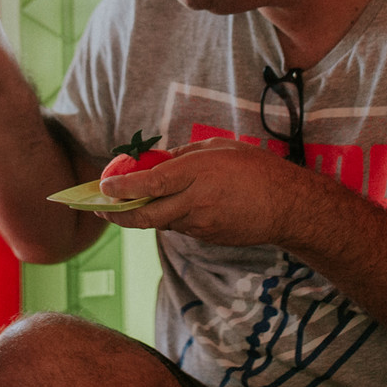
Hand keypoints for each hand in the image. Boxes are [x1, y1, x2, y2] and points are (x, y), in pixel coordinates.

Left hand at [96, 139, 322, 246]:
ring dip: (144, 214)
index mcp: (197, 174)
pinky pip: (180, 227)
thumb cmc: (256, 168)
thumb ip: (184, 155)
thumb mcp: (218, 148)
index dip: (122, 187)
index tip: (103, 186)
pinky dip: (169, 217)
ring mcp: (201, 225)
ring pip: (161, 222)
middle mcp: (195, 202)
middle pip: (145, 216)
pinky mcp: (207, 238)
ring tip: (130, 201)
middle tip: (99, 209)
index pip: (150, 184)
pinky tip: (172, 206)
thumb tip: (157, 162)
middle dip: (117, 214)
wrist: (288, 207)